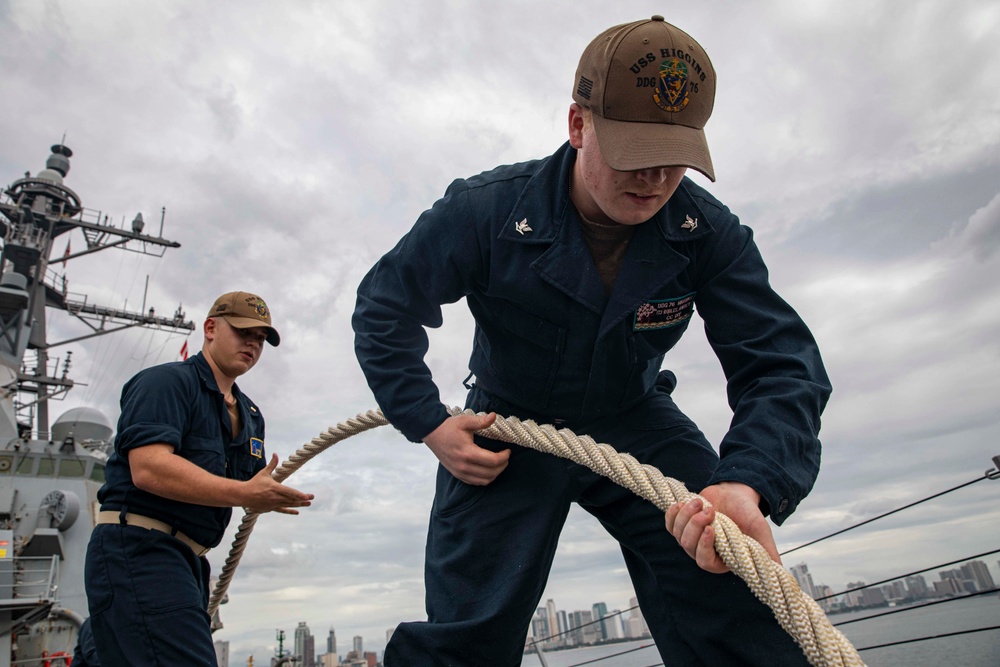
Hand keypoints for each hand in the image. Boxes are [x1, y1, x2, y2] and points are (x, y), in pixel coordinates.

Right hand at [242, 454, 314, 513]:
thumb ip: (272, 464)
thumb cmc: (254, 483)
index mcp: (275, 488)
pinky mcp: (270, 508)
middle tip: (312, 499)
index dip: (299, 495)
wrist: (243, 495)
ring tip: (308, 504)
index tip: (307, 496)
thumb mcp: (264, 473)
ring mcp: (273, 504)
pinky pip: (282, 510)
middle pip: (291, 499)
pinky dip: (289, 511)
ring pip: (288, 504)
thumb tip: (275, 454)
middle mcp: (275, 497)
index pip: (289, 492)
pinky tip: (297, 512)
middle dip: (302, 499)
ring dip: (299, 504)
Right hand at [423, 412, 509, 484]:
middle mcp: (464, 466)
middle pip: (491, 473)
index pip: (493, 461)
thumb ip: (481, 421)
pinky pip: (476, 482)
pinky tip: (489, 469)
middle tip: (506, 457)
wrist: (432, 434)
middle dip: (502, 465)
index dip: (504, 457)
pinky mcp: (457, 475)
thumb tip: (494, 416)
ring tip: (499, 463)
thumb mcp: (465, 421)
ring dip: (495, 474)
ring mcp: (460, 472)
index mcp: (468, 452)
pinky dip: (486, 478)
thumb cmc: (449, 427)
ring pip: (485, 480)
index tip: (508, 450)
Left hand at [665, 482, 779, 573]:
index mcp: (721, 559)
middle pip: (688, 546)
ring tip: (702, 502)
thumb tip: (780, 571)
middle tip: (710, 510)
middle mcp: (704, 551)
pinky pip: (670, 524)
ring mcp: (691, 537)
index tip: (710, 529)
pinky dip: (673, 514)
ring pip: (678, 534)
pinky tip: (682, 504)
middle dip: (696, 525)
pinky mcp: (681, 524)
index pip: (705, 562)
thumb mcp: (761, 533)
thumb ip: (767, 553)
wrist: (736, 494)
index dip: (704, 547)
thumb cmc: (749, 515)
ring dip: (687, 516)